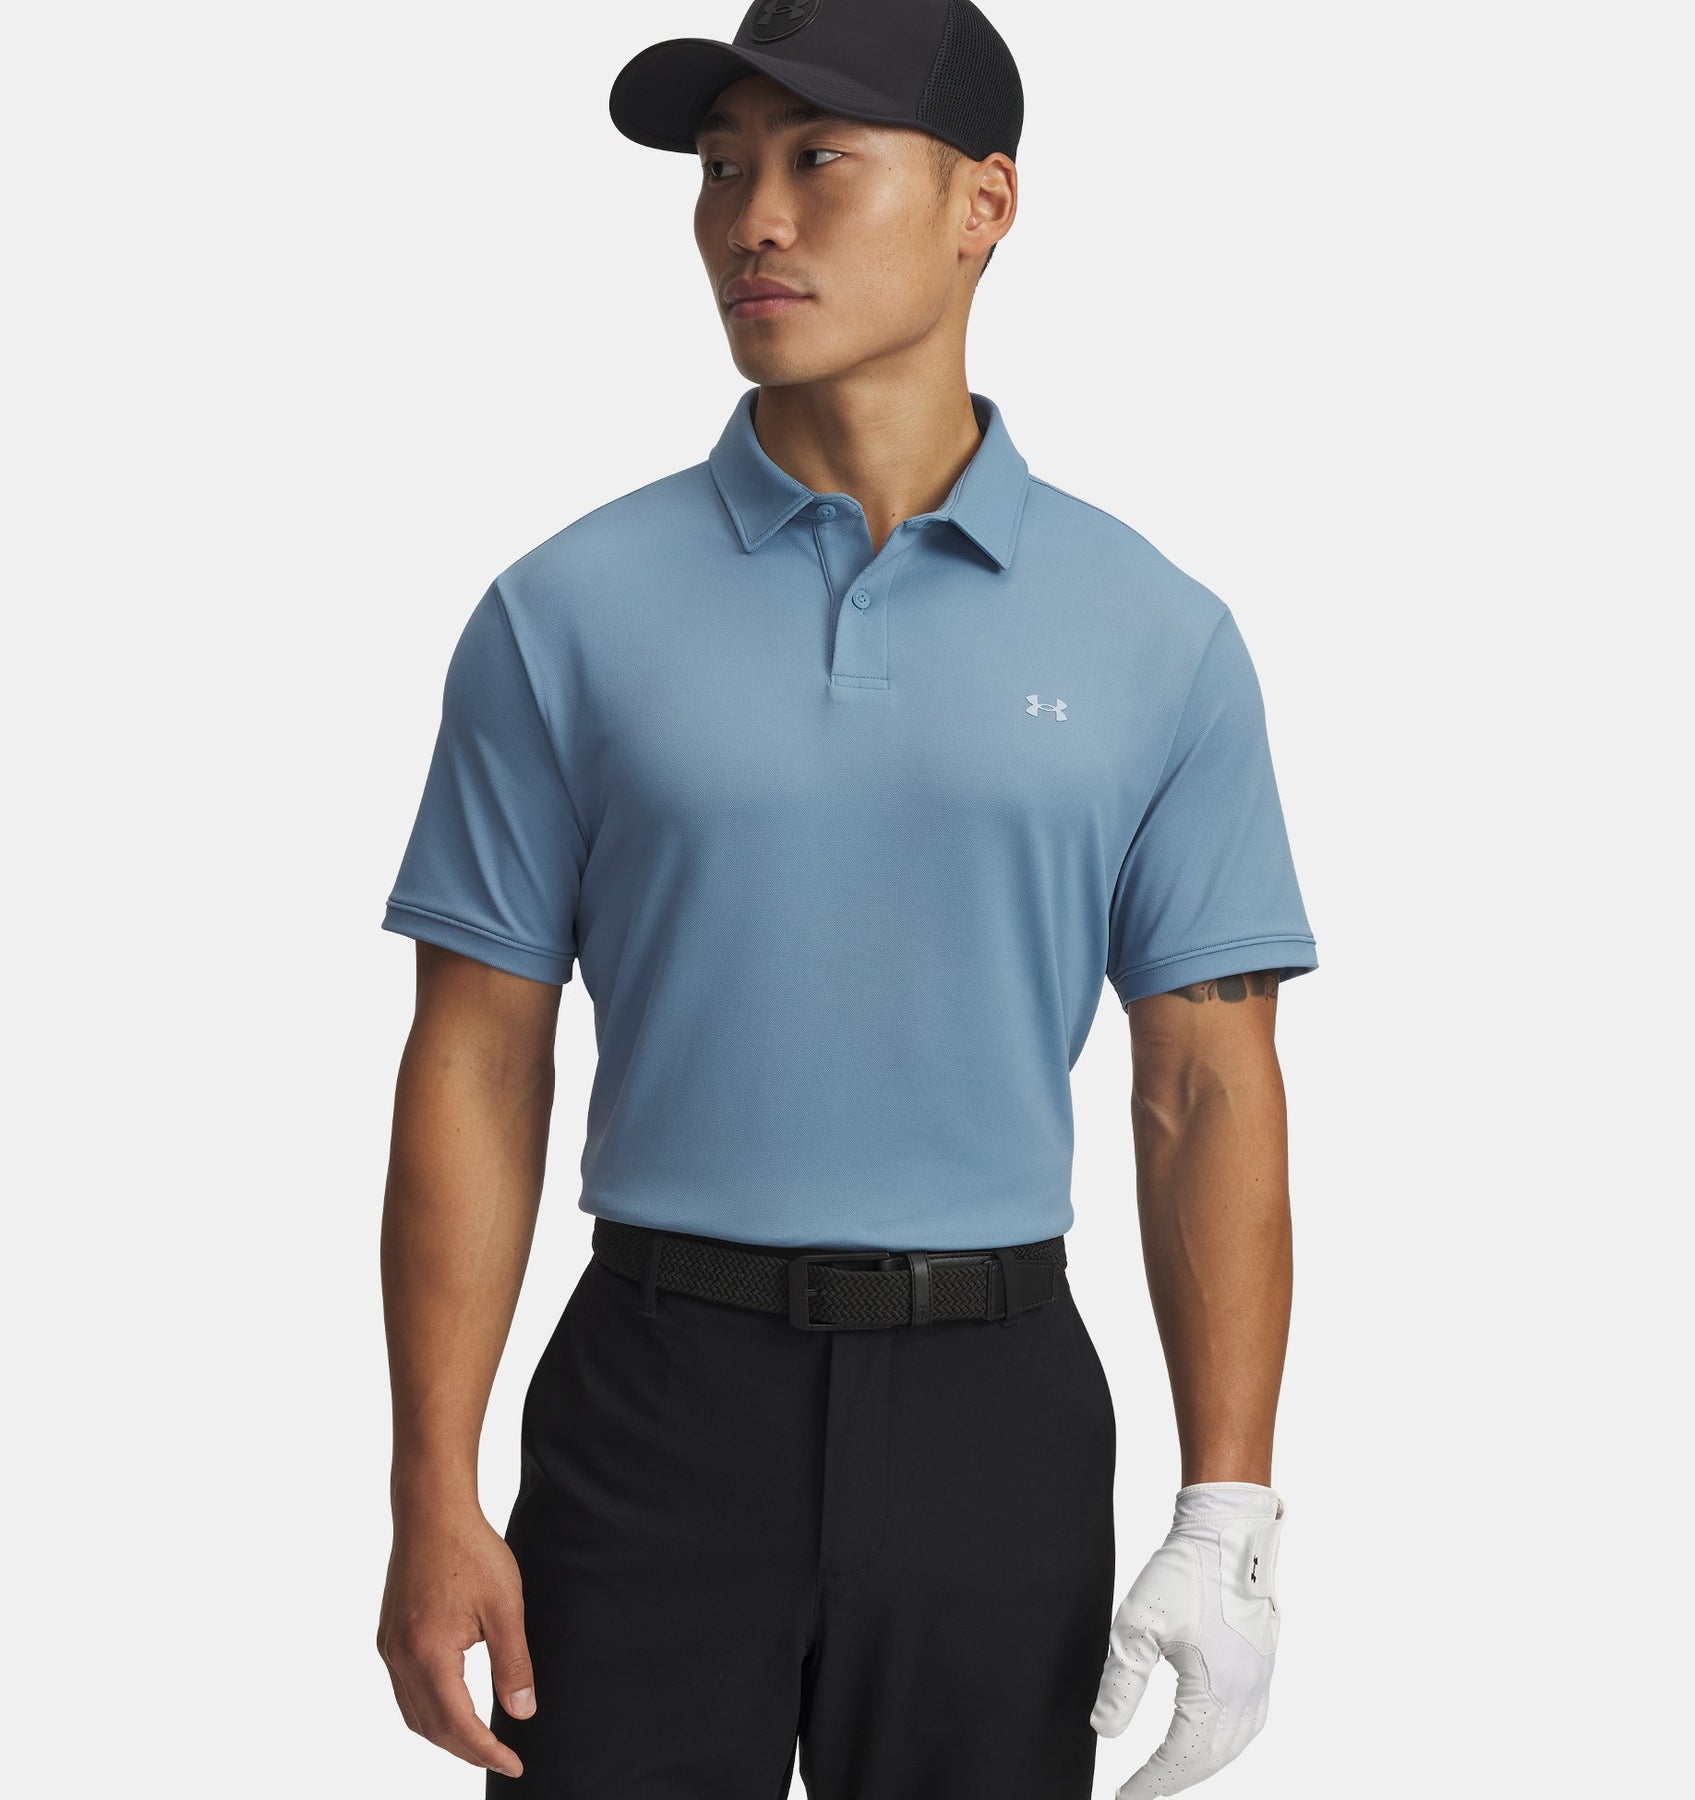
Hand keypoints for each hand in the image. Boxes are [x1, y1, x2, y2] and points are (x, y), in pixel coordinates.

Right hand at [376, 1507, 535, 1778]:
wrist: (432, 1511)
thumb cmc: (471, 1551)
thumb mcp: (505, 1607)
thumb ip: (514, 1664)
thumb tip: (522, 1712)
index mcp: (429, 1654)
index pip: (458, 1725)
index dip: (486, 1752)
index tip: (514, 1764)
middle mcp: (400, 1657)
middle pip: (430, 1727)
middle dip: (466, 1750)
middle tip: (501, 1757)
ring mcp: (389, 1647)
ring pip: (413, 1713)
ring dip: (445, 1734)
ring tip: (479, 1741)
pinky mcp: (388, 1635)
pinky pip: (404, 1690)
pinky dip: (428, 1710)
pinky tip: (452, 1705)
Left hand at [1091, 1481, 1283, 1795]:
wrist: (1227, 1531)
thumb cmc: (1185, 1571)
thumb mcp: (1139, 1625)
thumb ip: (1121, 1683)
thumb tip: (1104, 1731)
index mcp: (1218, 1690)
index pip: (1180, 1757)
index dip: (1150, 1783)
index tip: (1123, 1797)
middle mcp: (1248, 1692)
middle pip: (1211, 1759)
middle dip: (1174, 1779)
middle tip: (1140, 1791)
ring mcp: (1260, 1678)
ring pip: (1233, 1744)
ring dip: (1200, 1764)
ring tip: (1167, 1773)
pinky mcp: (1263, 1663)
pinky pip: (1247, 1721)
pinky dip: (1223, 1741)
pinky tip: (1209, 1739)